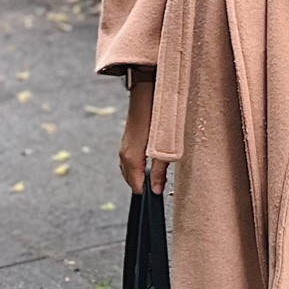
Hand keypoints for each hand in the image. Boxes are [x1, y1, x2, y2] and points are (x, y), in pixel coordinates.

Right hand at [118, 71, 165, 193]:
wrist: (147, 94)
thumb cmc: (157, 119)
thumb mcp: (164, 149)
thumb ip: (160, 171)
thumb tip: (157, 190)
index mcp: (131, 159)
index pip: (136, 185)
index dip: (148, 191)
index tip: (159, 193)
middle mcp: (124, 154)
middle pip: (131, 179)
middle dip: (143, 184)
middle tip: (159, 185)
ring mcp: (124, 147)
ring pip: (129, 170)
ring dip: (140, 175)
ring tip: (155, 176)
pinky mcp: (127, 141)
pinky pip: (129, 160)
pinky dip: (137, 166)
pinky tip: (148, 163)